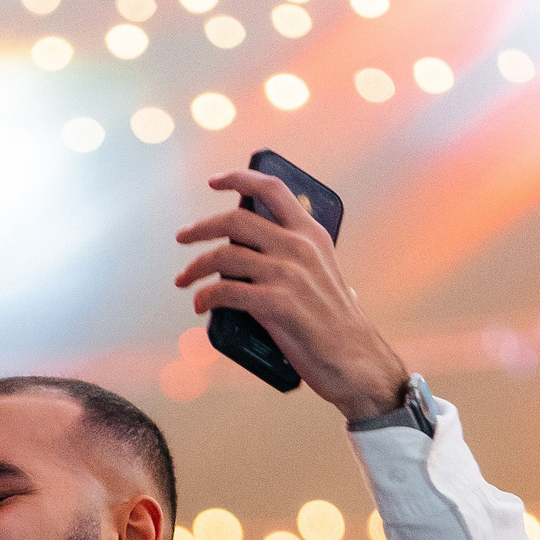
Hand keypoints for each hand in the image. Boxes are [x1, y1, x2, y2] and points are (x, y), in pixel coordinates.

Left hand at [174, 171, 408, 421]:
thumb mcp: (324, 273)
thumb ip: (297, 257)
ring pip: (223, 256)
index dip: (238, 179)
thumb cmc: (336, 323)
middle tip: (183, 237)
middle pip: (235, 221)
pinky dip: (205, 297)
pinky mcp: (278, 304)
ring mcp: (288, 274)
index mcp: (312, 234)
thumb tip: (259, 251)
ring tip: (184, 280)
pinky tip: (199, 304)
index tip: (215, 182)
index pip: (272, 190)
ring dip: (195, 267)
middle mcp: (299, 247)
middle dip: (201, 228)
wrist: (355, 360)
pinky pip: (225, 292)